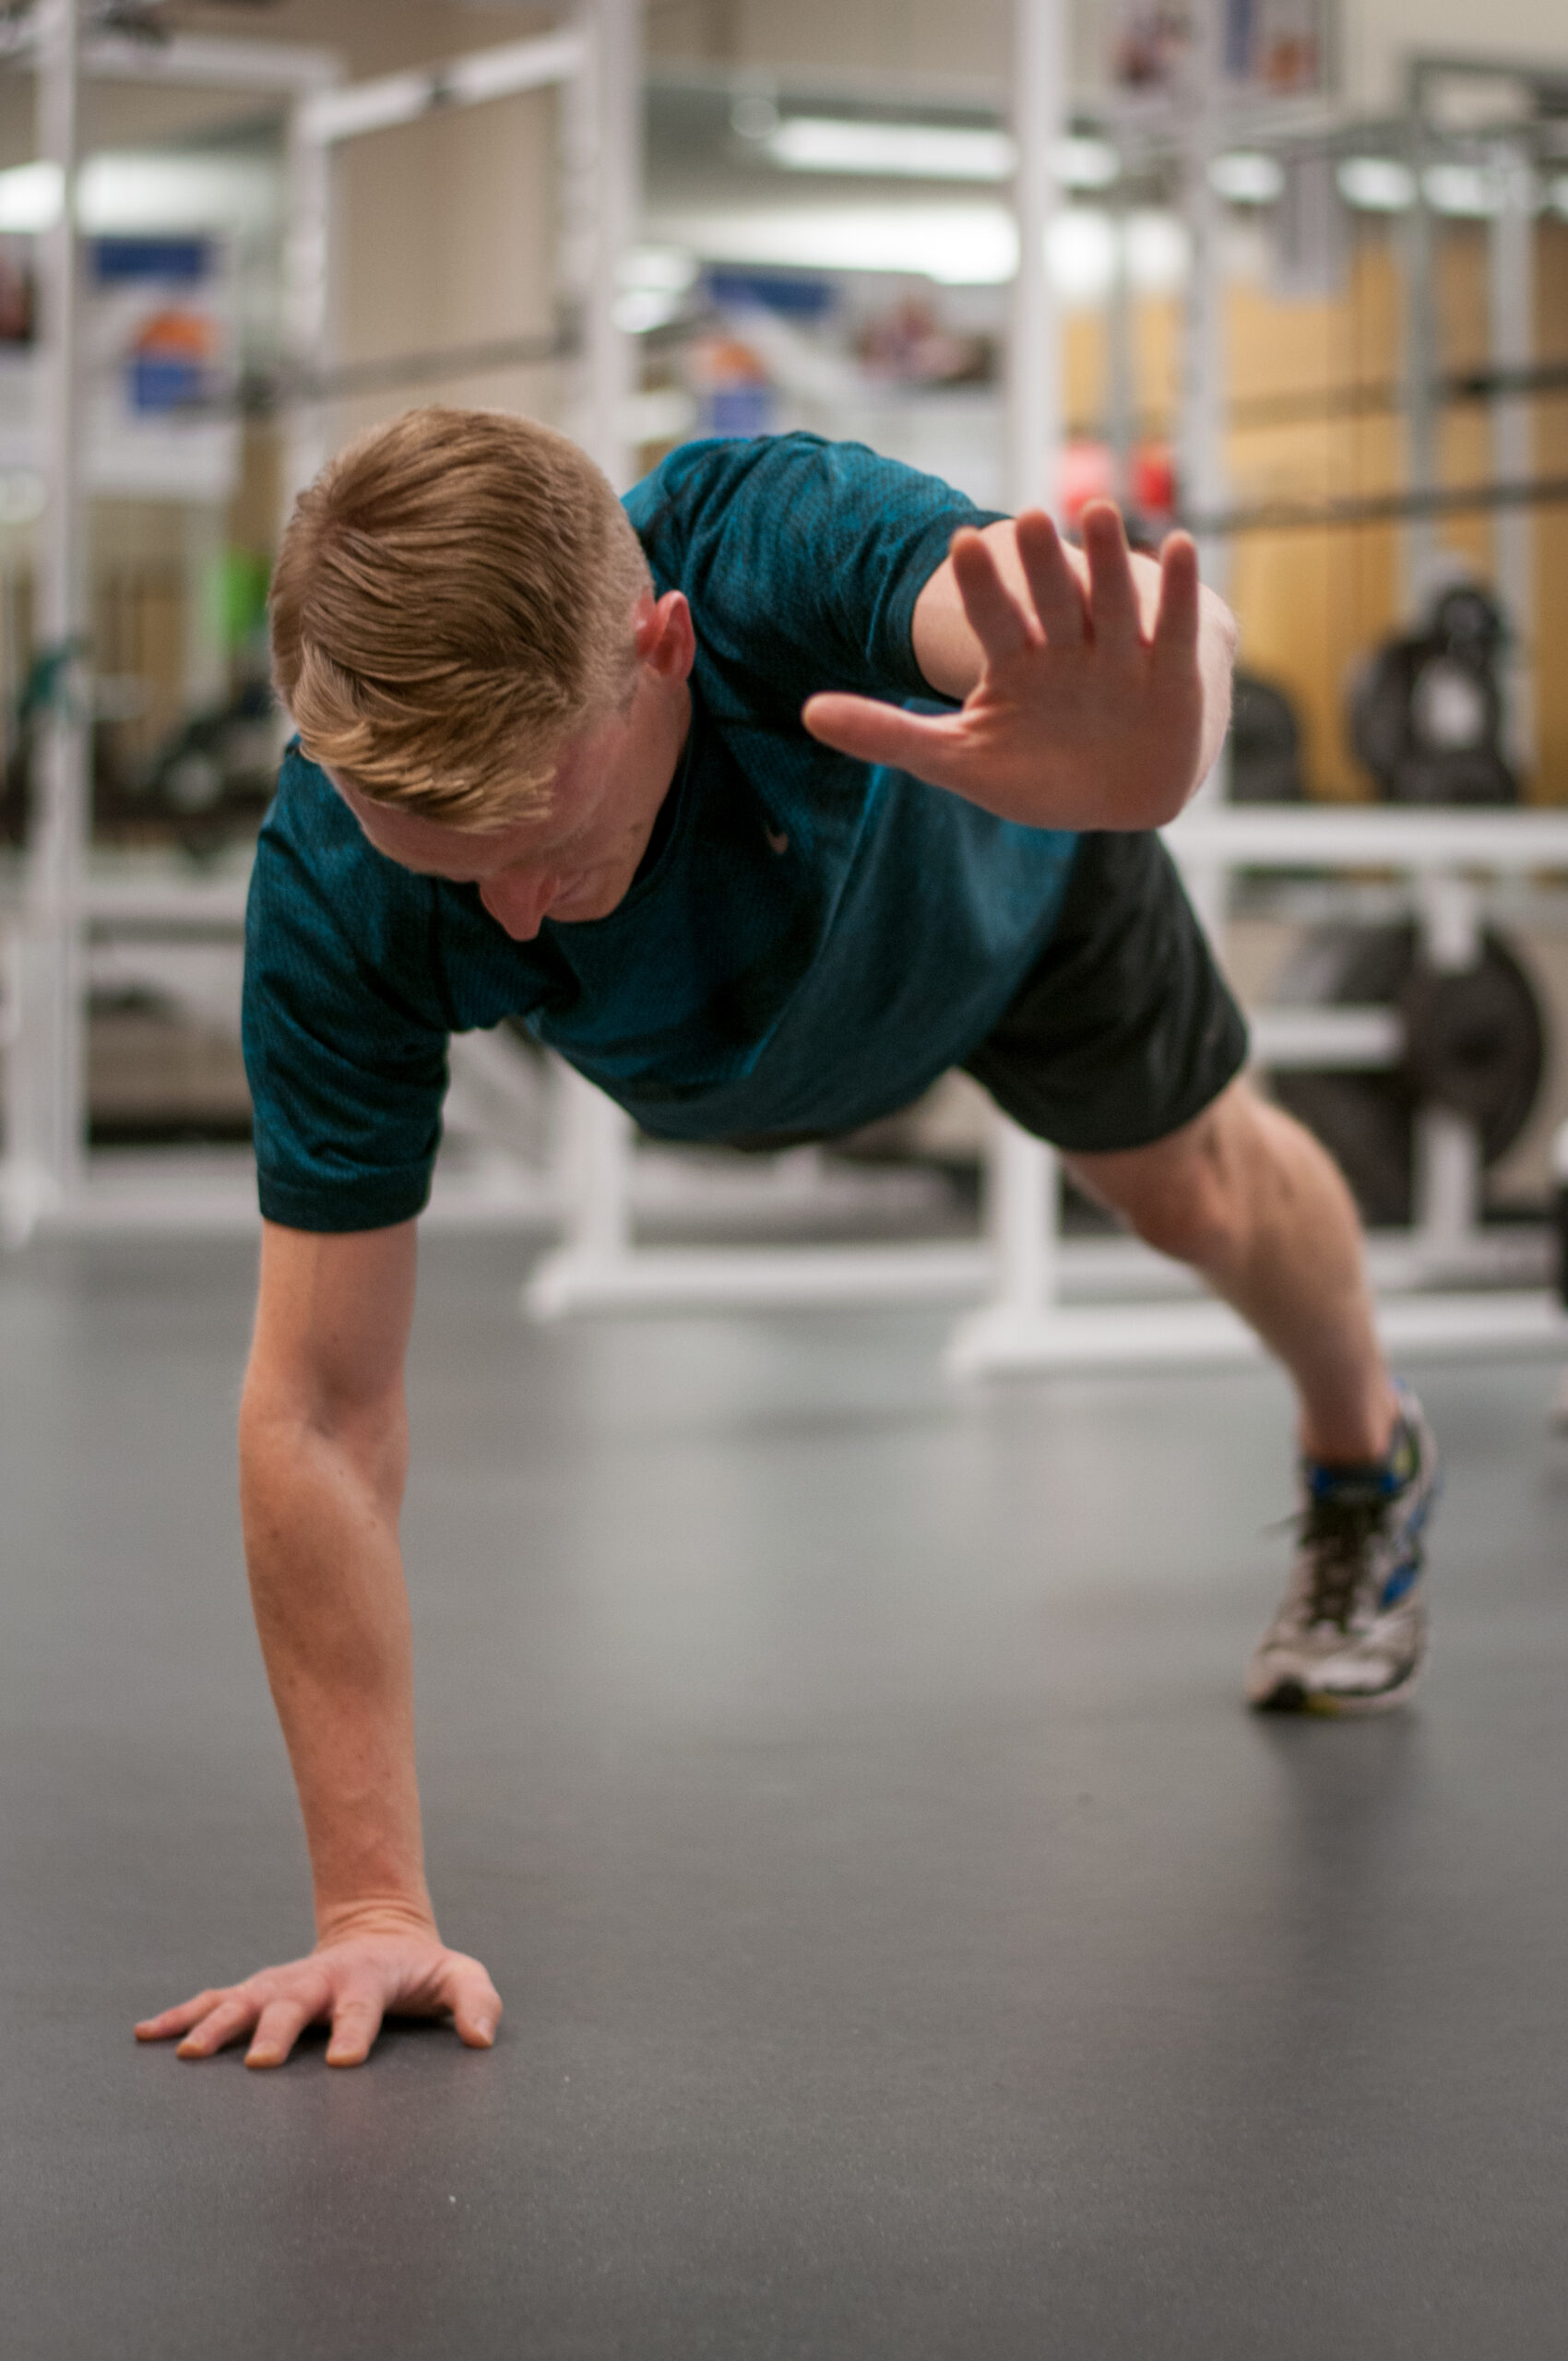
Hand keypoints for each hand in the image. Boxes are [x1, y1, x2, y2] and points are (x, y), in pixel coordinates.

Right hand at [135, 1916, 502, 2068]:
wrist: (378, 1932)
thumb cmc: (421, 1969)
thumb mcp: (459, 1976)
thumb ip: (476, 2001)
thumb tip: (482, 2038)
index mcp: (366, 1980)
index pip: (362, 2007)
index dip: (356, 2030)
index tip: (344, 2060)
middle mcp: (317, 1981)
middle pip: (294, 2004)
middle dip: (277, 2031)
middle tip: (261, 2063)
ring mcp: (283, 1984)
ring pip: (244, 2002)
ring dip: (217, 2026)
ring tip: (189, 2055)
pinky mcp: (260, 1991)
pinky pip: (215, 2001)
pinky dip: (181, 2015)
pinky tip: (148, 2034)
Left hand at [802, 502, 1212, 831]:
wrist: (1118, 797)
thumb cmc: (1035, 773)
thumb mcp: (956, 759)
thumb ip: (887, 734)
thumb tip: (808, 711)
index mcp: (1015, 661)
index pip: (993, 618)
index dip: (979, 586)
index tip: (958, 541)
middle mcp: (1067, 647)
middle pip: (1051, 600)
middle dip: (1041, 564)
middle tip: (1025, 518)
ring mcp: (1121, 656)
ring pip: (1109, 602)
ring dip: (1107, 560)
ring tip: (1097, 511)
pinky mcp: (1171, 673)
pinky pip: (1171, 628)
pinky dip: (1173, 590)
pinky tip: (1174, 545)